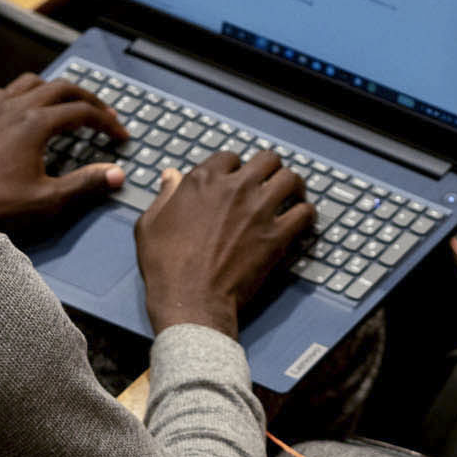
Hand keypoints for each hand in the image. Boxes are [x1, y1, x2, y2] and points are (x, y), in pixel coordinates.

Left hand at [0, 72, 128, 224]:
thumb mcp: (45, 200)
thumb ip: (84, 184)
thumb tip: (117, 174)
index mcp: (35, 123)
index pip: (82, 111)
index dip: (107, 123)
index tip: (121, 137)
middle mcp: (15, 106)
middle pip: (62, 88)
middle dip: (89, 100)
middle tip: (104, 117)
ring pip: (33, 82)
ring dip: (57, 91)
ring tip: (70, 107)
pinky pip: (9, 91)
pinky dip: (29, 95)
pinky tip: (30, 114)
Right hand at [133, 150, 313, 337]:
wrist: (190, 299)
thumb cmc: (167, 266)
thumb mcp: (151, 224)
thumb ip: (165, 195)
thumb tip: (171, 175)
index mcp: (204, 180)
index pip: (229, 157)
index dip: (233, 168)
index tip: (235, 179)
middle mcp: (235, 188)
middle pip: (267, 159)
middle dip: (269, 168)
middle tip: (269, 180)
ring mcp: (259, 210)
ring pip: (291, 179)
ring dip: (292, 185)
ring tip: (292, 194)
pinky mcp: (277, 236)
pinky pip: (305, 213)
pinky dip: (306, 214)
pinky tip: (302, 218)